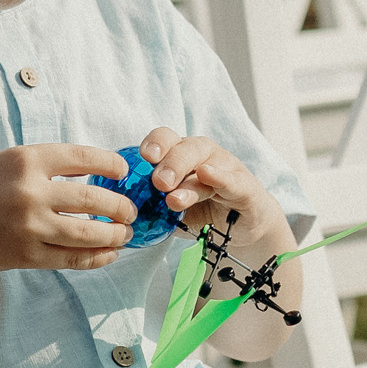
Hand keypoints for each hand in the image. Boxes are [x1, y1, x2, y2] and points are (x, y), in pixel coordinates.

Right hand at [0, 142, 138, 275]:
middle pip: (92, 200)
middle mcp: (29, 193)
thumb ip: (47, 164)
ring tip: (125, 233)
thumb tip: (96, 171)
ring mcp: (29, 227)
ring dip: (115, 234)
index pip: (83, 158)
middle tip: (130, 210)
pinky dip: (96, 258)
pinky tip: (109, 254)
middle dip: (120, 206)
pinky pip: (72, 259)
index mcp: (25, 160)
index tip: (123, 172)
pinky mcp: (27, 256)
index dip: (111, 165)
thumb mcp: (7, 161)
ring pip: (88, 233)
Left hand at [137, 130, 279, 251]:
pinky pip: (231, 180)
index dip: (153, 144)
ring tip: (173, 199)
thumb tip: (121, 219)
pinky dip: (219, 177)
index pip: (166, 139)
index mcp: (181, 156)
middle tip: (157, 183)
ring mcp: (226, 168)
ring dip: (187, 178)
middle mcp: (203, 155)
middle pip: (184, 148)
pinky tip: (207, 175)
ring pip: (206, 163)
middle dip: (169, 163)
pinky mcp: (245, 187)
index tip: (142, 157)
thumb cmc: (203, 211)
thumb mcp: (174, 210)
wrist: (244, 227)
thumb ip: (152, 209)